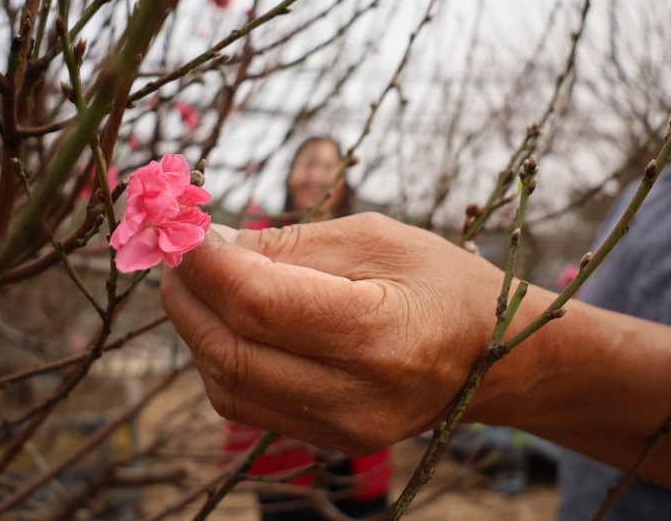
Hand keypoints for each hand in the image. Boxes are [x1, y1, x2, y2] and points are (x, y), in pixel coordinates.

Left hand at [161, 213, 524, 453]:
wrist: (495, 355)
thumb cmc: (441, 281)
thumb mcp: (374, 238)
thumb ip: (288, 244)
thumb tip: (209, 243)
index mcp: (378, 334)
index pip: (259, 305)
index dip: (206, 264)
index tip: (183, 230)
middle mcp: (357, 396)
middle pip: (232, 351)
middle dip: (187, 298)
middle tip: (175, 255)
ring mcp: (343, 428)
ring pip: (229, 386)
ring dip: (195, 331)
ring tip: (195, 284)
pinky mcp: (331, 440)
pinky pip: (248, 404)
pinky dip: (220, 359)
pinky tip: (223, 322)